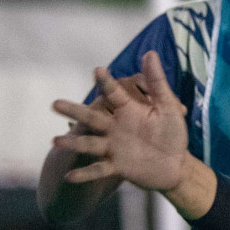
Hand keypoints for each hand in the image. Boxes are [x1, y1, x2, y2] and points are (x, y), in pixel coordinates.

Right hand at [52, 51, 189, 191]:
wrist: (175, 164)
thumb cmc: (171, 132)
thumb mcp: (167, 107)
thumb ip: (158, 82)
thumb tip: (150, 52)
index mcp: (128, 109)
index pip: (114, 93)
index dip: (106, 83)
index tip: (97, 70)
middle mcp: (115, 127)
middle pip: (92, 117)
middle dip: (74, 111)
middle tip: (54, 104)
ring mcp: (114, 147)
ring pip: (90, 144)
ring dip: (73, 143)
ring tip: (54, 141)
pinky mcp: (118, 166)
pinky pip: (99, 170)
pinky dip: (85, 174)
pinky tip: (69, 176)